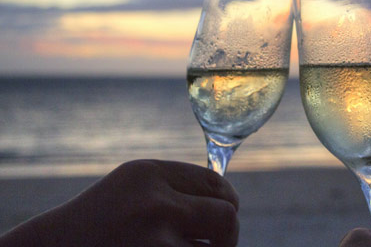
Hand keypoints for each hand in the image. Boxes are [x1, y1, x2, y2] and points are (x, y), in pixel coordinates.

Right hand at [0, 160, 238, 246]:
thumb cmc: (99, 220)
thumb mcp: (134, 187)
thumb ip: (177, 186)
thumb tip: (230, 201)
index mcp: (149, 173)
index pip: (217, 184)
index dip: (228, 201)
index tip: (224, 212)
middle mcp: (154, 203)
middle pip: (227, 217)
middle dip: (227, 232)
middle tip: (215, 241)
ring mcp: (154, 242)